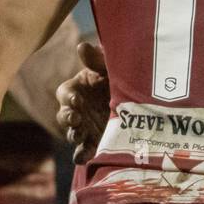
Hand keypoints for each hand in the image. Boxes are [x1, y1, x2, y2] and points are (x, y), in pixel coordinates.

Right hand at [56, 41, 110, 162]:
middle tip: (76, 118)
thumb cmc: (120, 79)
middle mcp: (77, 110)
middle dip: (68, 117)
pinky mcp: (94, 142)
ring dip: (73, 135)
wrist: (140, 101)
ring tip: (79, 135)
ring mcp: (85, 127)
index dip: (68, 97)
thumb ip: (97, 60)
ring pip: (71, 133)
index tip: (77, 99)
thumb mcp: (111, 68)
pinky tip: (83, 157)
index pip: (65, 93)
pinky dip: (81, 154)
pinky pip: (83, 150)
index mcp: (78, 89)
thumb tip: (82, 46)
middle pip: (64, 115)